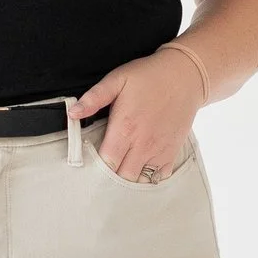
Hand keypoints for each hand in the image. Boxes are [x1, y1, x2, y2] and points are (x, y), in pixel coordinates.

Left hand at [76, 42, 202, 182]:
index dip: (96, 168)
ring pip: (140, 182)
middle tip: (102, 170)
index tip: (89, 163)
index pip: (106, 163)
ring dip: (128, 180)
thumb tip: (72, 113)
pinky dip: (148, 179)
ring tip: (120, 171)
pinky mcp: (172, 152)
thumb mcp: (118, 79)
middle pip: (121, 178)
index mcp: (125, 128)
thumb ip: (94, 97)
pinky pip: (159, 178)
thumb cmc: (148, 76)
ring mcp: (159, 151)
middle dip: (110, 178)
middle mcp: (142, 145)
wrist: (184, 76)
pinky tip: (139, 170)